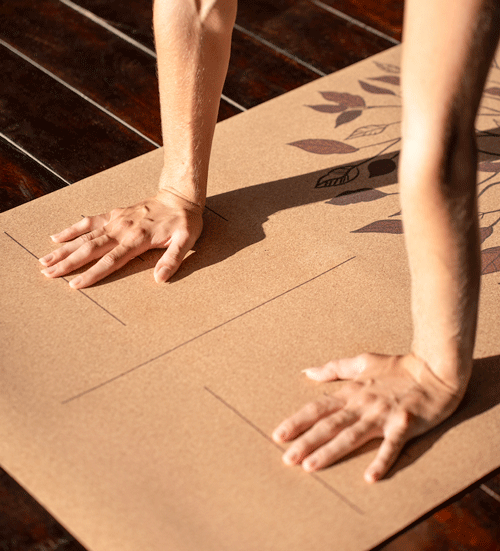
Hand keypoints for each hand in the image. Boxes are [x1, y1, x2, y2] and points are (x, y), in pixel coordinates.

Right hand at [39, 189, 203, 288]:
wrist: (180, 196)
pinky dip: (72, 229)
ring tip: (44, 260)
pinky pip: (89, 221)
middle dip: (68, 262)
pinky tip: (56, 237)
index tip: (75, 285)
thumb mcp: (186, 241)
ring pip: (85, 236)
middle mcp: (122, 229)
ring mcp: (116, 221)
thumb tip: (160, 278)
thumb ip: (172, 259)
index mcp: (138, 239)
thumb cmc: (184, 222)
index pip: (111, 260)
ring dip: (64, 249)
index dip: (92, 273)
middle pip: (91, 248)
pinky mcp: (114, 214)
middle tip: (47, 273)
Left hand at [272, 353, 463, 482]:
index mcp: (352, 392)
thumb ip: (334, 368)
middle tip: (287, 458)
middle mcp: (363, 404)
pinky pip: (392, 445)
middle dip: (306, 441)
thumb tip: (308, 371)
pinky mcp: (405, 424)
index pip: (318, 408)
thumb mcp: (362, 362)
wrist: (435, 369)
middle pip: (329, 425)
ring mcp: (383, 415)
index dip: (297, 421)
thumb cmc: (398, 367)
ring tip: (311, 466)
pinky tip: (370, 477)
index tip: (278, 435)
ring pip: (352, 436)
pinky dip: (382, 460)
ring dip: (331, 451)